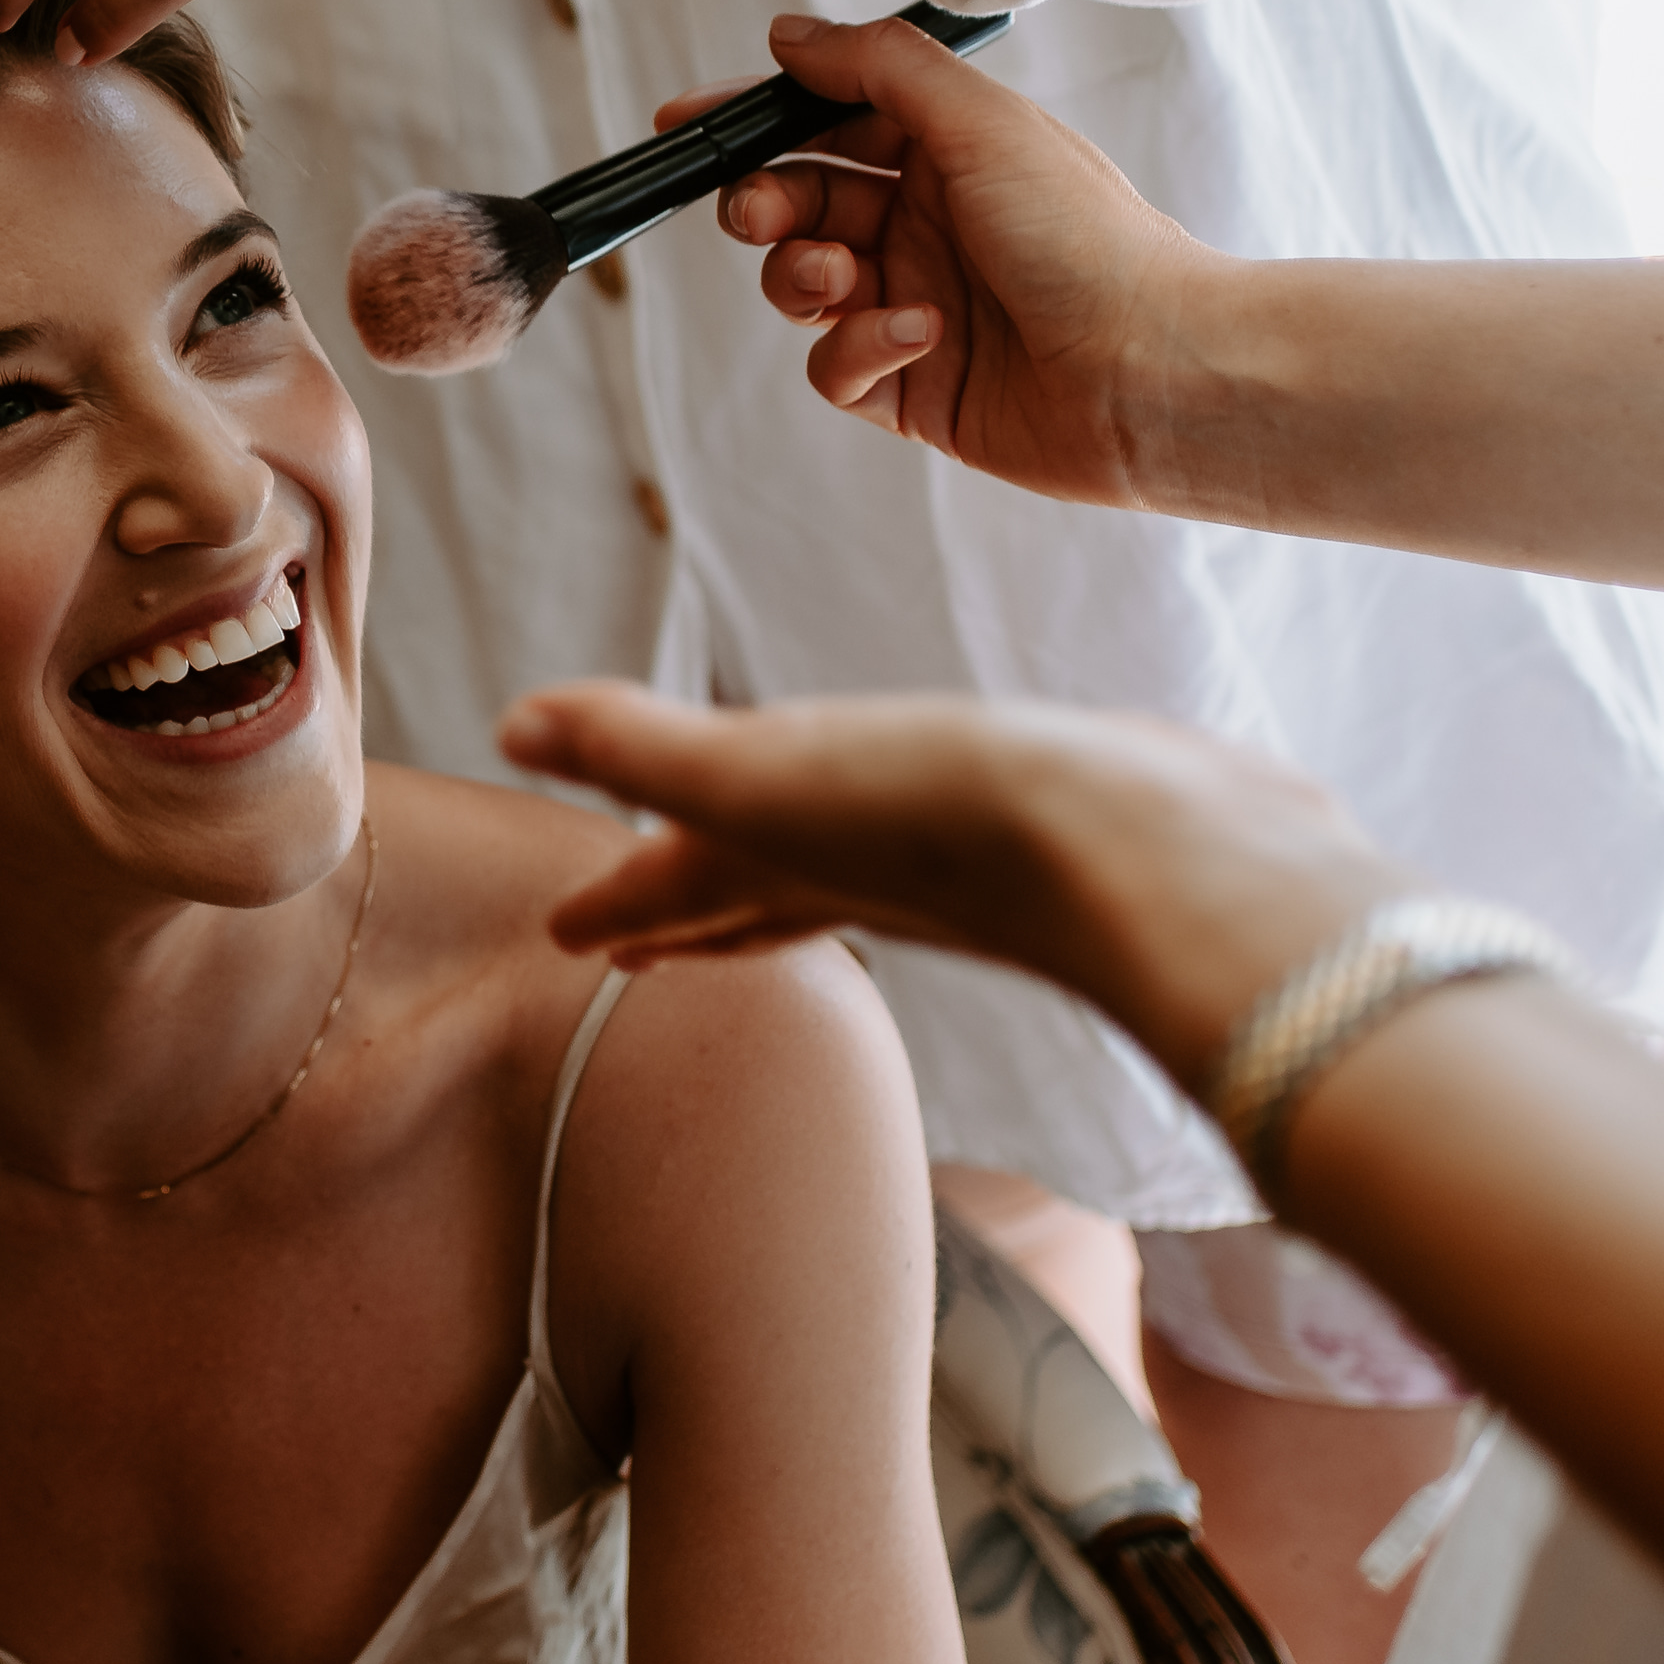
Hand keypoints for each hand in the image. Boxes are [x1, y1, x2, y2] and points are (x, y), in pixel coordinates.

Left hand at [497, 683, 1402, 1084]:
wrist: (1152, 860)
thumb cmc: (942, 820)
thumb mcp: (760, 774)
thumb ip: (639, 746)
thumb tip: (510, 723)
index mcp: (796, 868)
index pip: (682, 894)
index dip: (621, 906)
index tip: (564, 935)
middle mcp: (880, 880)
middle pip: (765, 901)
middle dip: (697, 914)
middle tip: (636, 940)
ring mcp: (975, 867)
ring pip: (863, 877)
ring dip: (810, 881)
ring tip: (794, 871)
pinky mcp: (1065, 833)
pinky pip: (969, 835)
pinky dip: (935, 835)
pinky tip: (980, 810)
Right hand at [683, 16, 1224, 508]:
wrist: (1156, 371)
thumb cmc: (1088, 237)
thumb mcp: (980, 123)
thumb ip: (878, 70)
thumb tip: (789, 35)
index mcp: (947, 154)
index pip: (827, 123)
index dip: (755, 122)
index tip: (687, 124)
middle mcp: (928, 227)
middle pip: (800, 203)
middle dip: (767, 203)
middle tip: (761, 213)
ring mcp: (916, 309)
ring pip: (804, 287)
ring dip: (804, 276)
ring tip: (844, 277)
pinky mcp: (915, 390)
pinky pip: (836, 367)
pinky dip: (858, 349)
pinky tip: (916, 338)